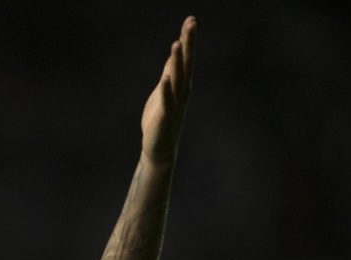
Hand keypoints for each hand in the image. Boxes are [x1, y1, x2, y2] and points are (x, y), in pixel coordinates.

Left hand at [141, 16, 195, 163]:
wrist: (159, 148)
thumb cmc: (161, 119)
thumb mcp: (164, 91)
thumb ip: (170, 73)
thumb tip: (174, 56)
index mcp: (181, 84)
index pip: (186, 58)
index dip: (188, 39)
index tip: (191, 19)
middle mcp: (182, 91)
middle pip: (186, 63)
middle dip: (188, 43)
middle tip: (191, 23)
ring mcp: (175, 104)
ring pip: (177, 79)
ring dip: (177, 62)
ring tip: (176, 44)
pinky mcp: (165, 117)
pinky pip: (167, 101)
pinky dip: (167, 89)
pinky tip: (166, 77)